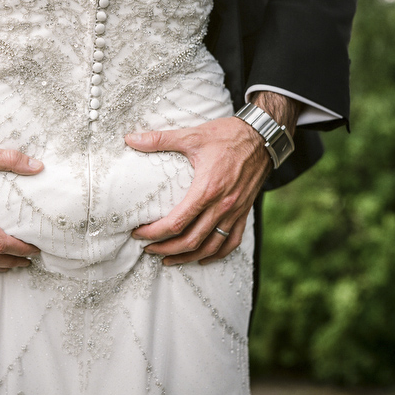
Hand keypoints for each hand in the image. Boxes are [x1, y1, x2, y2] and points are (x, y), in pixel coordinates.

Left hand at [124, 92, 299, 264]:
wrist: (263, 136)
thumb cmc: (227, 135)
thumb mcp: (191, 135)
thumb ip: (159, 139)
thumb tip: (130, 138)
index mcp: (207, 189)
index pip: (176, 223)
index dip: (154, 233)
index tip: (138, 234)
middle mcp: (222, 206)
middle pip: (191, 240)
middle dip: (165, 249)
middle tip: (147, 249)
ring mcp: (235, 212)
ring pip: (210, 247)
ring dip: (188, 257)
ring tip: (168, 259)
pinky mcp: (244, 212)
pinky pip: (232, 241)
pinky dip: (216, 254)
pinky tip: (202, 258)